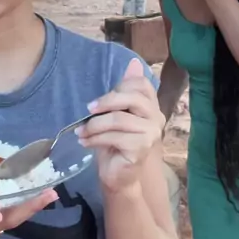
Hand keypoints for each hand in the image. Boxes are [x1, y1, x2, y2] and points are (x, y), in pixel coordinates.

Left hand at [77, 59, 163, 193]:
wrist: (118, 175)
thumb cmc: (115, 143)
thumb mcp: (115, 113)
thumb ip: (122, 92)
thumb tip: (134, 62)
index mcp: (152, 105)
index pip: (141, 84)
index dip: (119, 87)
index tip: (100, 101)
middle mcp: (157, 117)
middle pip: (132, 98)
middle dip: (106, 102)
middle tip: (88, 110)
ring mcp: (152, 133)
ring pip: (119, 119)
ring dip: (94, 125)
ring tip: (81, 132)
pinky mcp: (142, 148)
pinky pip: (114, 136)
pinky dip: (95, 138)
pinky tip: (86, 142)